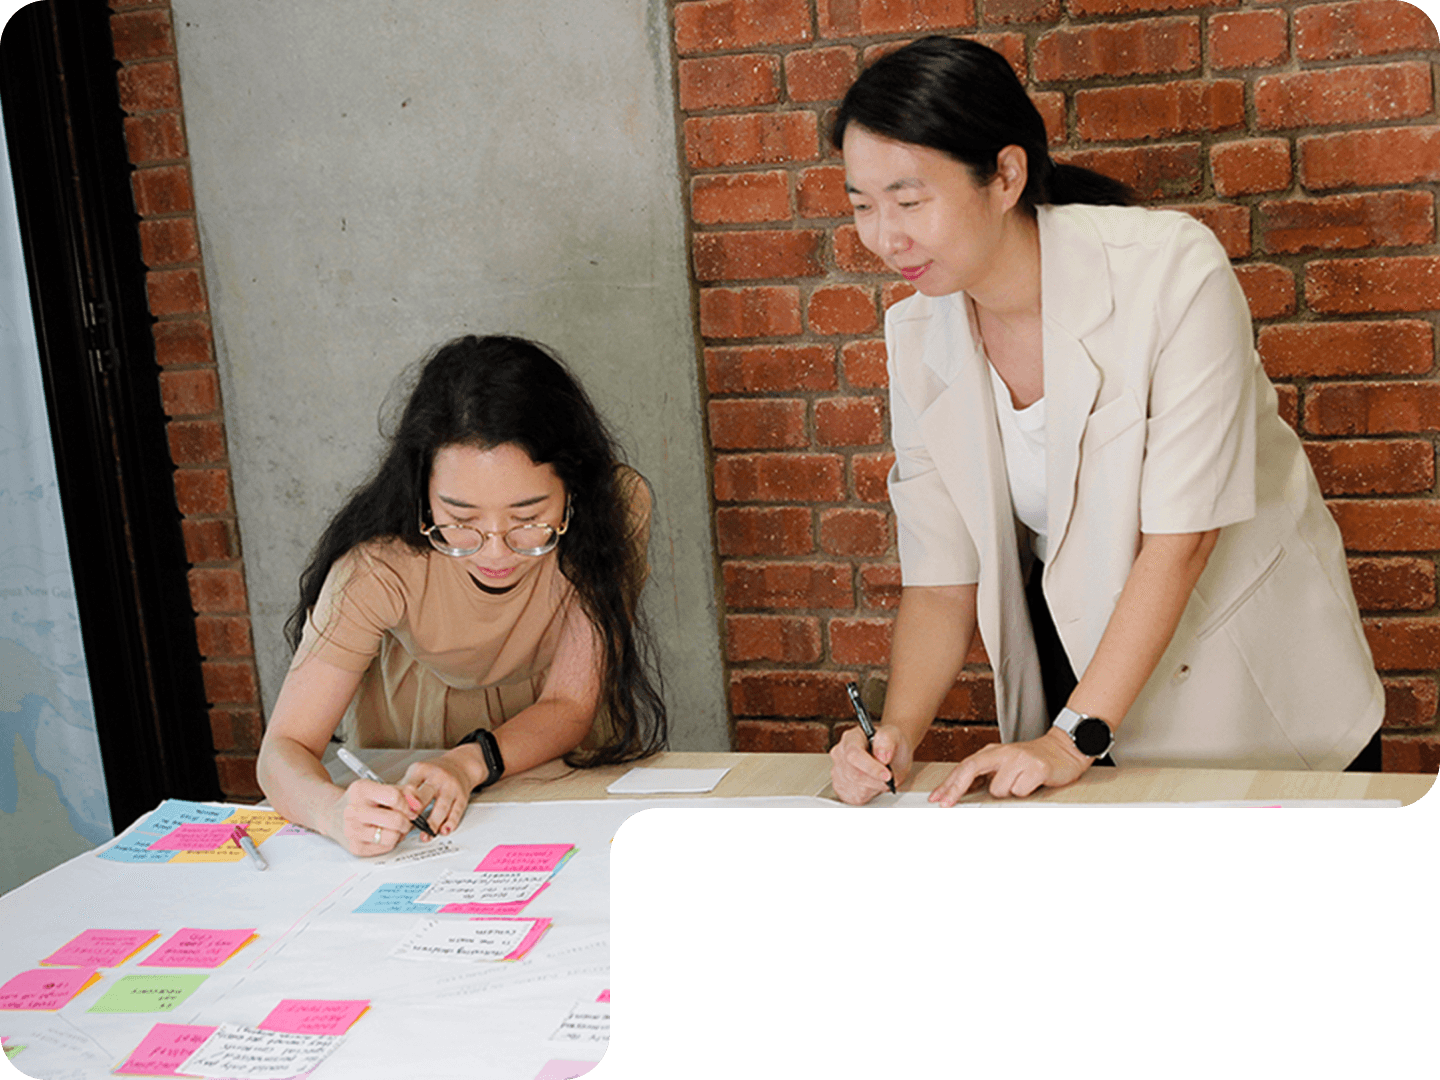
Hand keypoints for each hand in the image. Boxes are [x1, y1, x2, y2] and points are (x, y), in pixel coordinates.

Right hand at [326, 778, 416, 855]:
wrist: (334, 814)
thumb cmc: (362, 801)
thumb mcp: (381, 787)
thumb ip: (404, 791)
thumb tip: (417, 804)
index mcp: (360, 790)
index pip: (395, 797)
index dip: (407, 804)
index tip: (408, 806)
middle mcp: (353, 810)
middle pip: (396, 820)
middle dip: (407, 821)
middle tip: (405, 819)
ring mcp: (352, 830)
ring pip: (393, 836)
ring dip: (400, 833)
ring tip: (395, 827)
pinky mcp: (355, 847)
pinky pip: (386, 847)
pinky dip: (390, 841)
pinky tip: (384, 833)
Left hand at [399, 745, 483, 836]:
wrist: (460, 765)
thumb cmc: (434, 772)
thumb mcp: (417, 772)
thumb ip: (404, 788)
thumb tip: (387, 807)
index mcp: (422, 770)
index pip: (409, 787)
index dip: (402, 803)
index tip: (394, 816)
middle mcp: (437, 777)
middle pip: (425, 796)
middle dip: (415, 812)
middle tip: (407, 825)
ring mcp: (451, 787)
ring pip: (442, 806)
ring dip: (433, 822)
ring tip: (426, 835)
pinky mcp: (462, 797)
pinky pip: (457, 811)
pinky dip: (450, 822)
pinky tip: (444, 830)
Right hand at [829, 724, 912, 804]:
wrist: (891, 754)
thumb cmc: (890, 743)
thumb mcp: (894, 735)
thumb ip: (887, 740)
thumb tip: (882, 756)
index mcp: (851, 737)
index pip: (853, 754)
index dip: (870, 767)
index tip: (887, 775)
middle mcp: (840, 753)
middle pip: (854, 774)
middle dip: (876, 780)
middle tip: (890, 778)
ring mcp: (838, 770)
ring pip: (856, 788)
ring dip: (874, 787)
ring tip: (882, 777)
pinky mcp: (840, 786)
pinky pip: (855, 797)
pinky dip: (870, 794)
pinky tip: (874, 783)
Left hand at [928, 727, 1091, 805]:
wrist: (1065, 749)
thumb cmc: (1031, 760)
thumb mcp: (1004, 764)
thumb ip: (985, 774)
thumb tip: (959, 790)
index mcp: (993, 752)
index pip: (965, 766)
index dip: (949, 783)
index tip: (937, 798)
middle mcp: (1004, 752)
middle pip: (970, 769)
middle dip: (955, 789)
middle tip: (946, 804)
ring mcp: (1020, 759)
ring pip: (999, 789)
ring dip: (1008, 791)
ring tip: (1021, 783)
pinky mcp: (1037, 768)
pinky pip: (1020, 790)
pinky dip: (1025, 791)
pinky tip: (1033, 782)